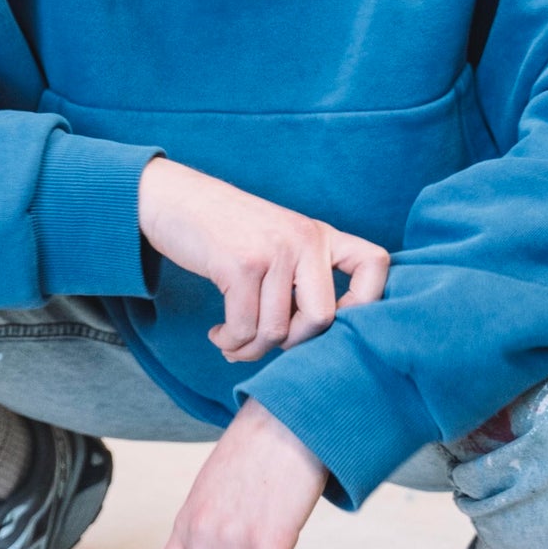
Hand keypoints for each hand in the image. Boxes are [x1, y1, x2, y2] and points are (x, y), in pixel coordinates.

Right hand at [134, 156, 390, 365]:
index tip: (335, 321)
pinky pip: (245, 327)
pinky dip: (231, 342)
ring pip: (277, 330)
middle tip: (266, 342)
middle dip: (293, 345)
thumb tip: (312, 341)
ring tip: (233, 344)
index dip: (367, 302)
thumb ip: (300, 274)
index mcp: (319, 233)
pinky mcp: (240, 264)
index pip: (375, 263)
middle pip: (322, 318)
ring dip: (250, 349)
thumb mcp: (276, 240)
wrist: (173, 199)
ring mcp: (274, 251)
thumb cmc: (223, 229)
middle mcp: (304, 239)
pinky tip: (220, 336)